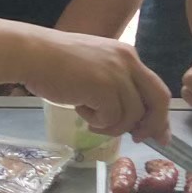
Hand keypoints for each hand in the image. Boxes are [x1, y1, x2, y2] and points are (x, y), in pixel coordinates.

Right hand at [23, 31, 170, 144]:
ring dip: (112, 125)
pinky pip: (112, 118)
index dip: (160, 114)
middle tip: (140, 139)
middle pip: (159, 99)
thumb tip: (132, 119)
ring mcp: (117, 74)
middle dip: (153, 125)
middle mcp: (128, 62)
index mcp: (127, 56)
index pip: (156, 88)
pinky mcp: (104, 88)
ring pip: (132, 115)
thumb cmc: (55, 62)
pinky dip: (97, 122)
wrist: (32, 53)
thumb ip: (115, 85)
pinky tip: (81, 110)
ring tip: (90, 118)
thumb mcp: (94, 67)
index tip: (159, 134)